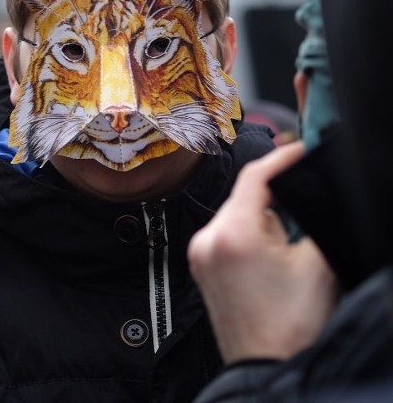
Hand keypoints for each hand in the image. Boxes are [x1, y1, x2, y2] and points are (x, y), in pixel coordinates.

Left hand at [188, 141, 337, 363]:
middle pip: (244, 196)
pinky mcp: (201, 268)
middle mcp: (207, 238)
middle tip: (304, 203)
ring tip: (288, 246)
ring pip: (236, 215)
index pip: (255, 175)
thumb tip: (306, 192)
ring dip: (263, 219)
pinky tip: (270, 258)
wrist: (264, 366)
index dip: (282, 157)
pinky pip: (226, 235)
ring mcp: (199, 254)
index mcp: (233, 232)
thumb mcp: (316, 263)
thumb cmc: (290, 324)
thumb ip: (310, 218)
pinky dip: (249, 235)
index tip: (301, 149)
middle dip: (276, 196)